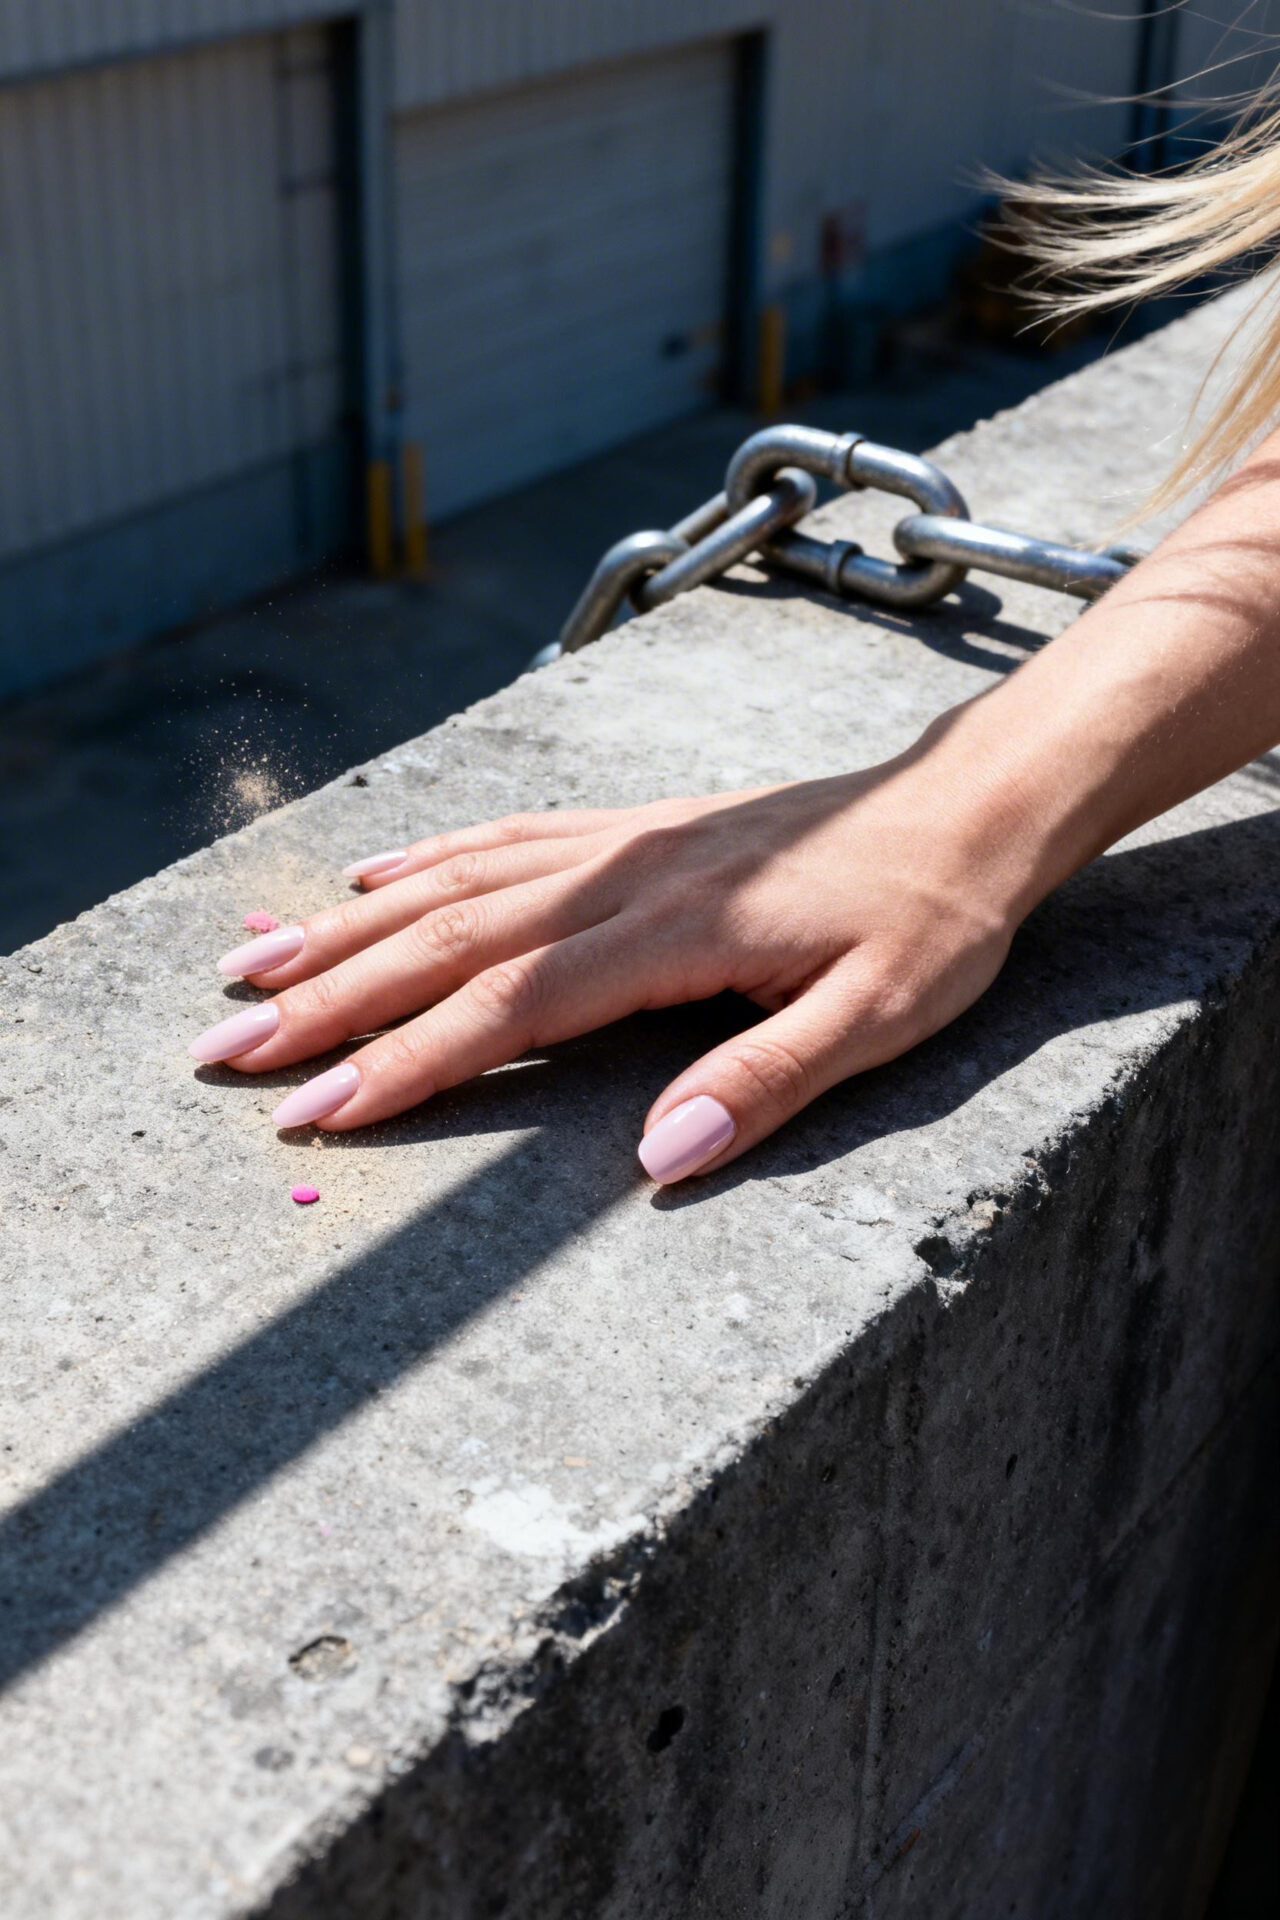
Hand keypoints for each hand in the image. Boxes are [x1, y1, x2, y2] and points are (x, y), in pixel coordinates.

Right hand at [189, 724, 1032, 1183]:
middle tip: (224, 1049)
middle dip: (328, 999)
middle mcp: (623, 878)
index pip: (506, 1008)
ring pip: (453, 883)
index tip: (313, 1112)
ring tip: (250, 965)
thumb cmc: (933, 920)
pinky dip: (423, 859)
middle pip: (446, 941)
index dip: (403, 1063)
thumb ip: (767, 1085)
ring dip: (345, 928)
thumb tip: (656, 1161)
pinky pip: (503, 837)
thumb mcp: (884, 1018)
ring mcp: (622, 843)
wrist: (968, 806)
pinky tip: (367, 879)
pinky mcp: (635, 828)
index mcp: (673, 936)